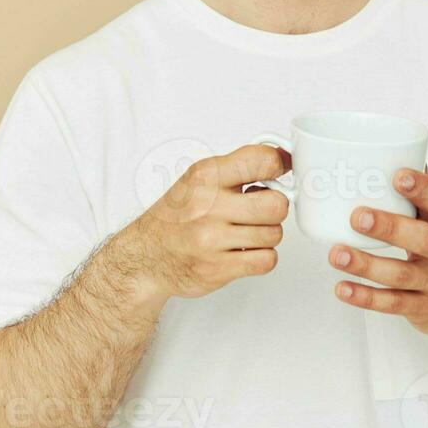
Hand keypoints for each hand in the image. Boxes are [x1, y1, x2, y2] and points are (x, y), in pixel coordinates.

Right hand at [125, 143, 290, 300]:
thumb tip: (282, 158)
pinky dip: (262, 257)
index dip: (280, 166)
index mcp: (206, 175)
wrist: (145, 256)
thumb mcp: (199, 179)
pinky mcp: (217, 269)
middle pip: (277, 204)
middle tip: (261, 210)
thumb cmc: (176, 216)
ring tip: (246, 232)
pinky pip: (266, 260)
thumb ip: (238, 167)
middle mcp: (208, 205)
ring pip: (274, 234)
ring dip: (266, 235)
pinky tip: (245, 251)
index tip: (279, 172)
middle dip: (275, 208)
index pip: (263, 160)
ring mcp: (212, 239)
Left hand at [327, 167, 427, 339]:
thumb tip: (395, 152)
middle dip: (390, 227)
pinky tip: (342, 288)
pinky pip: (392, 304)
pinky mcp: (421, 307)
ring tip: (337, 254)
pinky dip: (366, 298)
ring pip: (402, 274)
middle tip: (358, 216)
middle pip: (423, 239)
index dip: (421, 188)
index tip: (399, 175)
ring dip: (367, 265)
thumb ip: (418, 193)